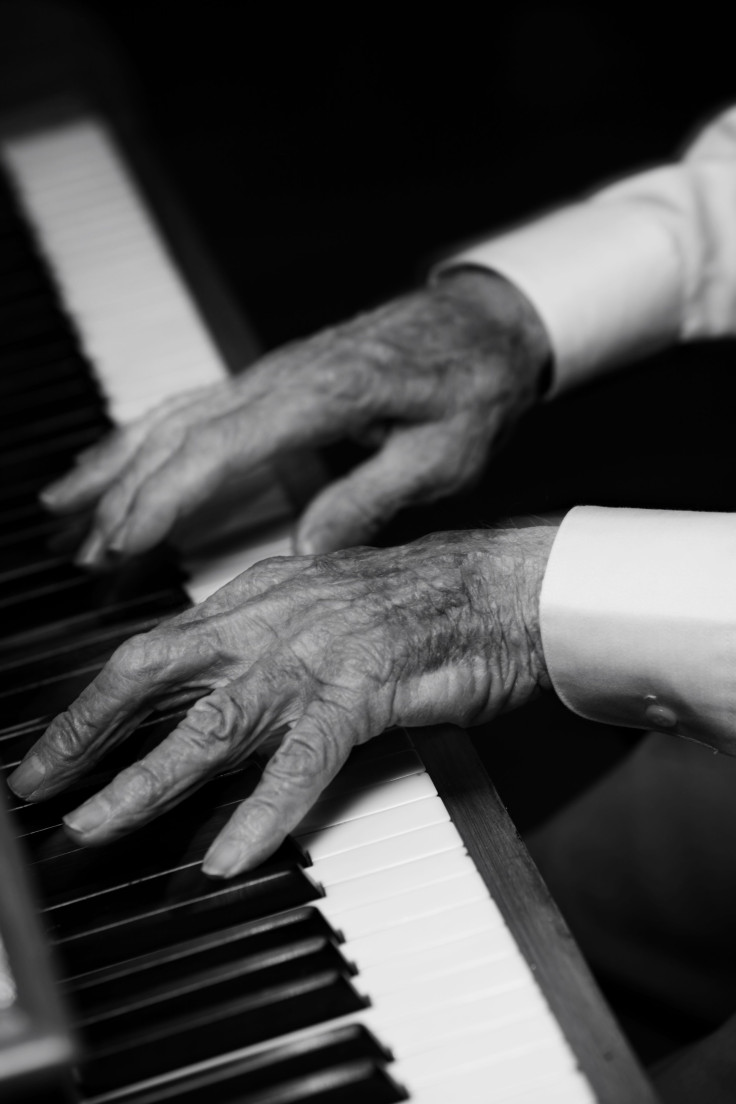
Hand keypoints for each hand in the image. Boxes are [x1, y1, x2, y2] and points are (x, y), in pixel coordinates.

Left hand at [8, 524, 556, 875]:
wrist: (500, 584)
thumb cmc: (418, 601)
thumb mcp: (319, 602)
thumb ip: (258, 636)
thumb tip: (202, 679)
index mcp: (258, 596)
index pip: (153, 648)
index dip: (93, 702)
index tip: (53, 750)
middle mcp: (274, 618)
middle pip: (157, 673)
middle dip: (88, 733)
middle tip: (39, 787)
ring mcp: (319, 652)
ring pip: (217, 720)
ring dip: (150, 777)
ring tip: (101, 824)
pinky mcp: (368, 688)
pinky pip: (306, 758)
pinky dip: (265, 809)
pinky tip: (232, 852)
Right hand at [40, 271, 550, 564]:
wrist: (483, 323)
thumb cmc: (472, 387)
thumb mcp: (443, 455)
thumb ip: (371, 499)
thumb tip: (304, 553)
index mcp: (326, 393)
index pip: (224, 445)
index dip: (168, 496)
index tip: (126, 543)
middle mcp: (283, 375)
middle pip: (181, 432)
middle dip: (125, 494)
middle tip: (84, 553)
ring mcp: (271, 372)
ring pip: (172, 414)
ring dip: (116, 463)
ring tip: (63, 509)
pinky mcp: (271, 378)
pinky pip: (191, 405)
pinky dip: (142, 434)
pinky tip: (112, 460)